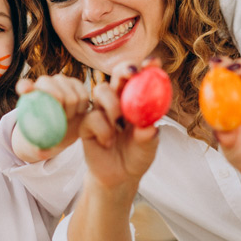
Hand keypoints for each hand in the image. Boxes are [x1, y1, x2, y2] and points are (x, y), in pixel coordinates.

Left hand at [13, 74, 89, 161]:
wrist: (63, 127)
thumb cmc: (47, 136)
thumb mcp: (40, 145)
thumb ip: (39, 148)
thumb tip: (41, 152)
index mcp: (30, 95)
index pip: (24, 86)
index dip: (25, 87)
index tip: (26, 91)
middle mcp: (44, 83)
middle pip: (55, 93)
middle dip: (60, 109)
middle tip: (62, 121)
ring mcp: (60, 81)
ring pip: (72, 97)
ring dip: (72, 111)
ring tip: (68, 117)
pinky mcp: (76, 83)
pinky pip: (84, 96)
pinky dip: (83, 107)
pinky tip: (77, 112)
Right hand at [67, 60, 159, 240]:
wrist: (118, 178)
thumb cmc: (136, 158)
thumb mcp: (148, 148)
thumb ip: (148, 137)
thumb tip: (149, 128)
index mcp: (136, 101)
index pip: (140, 79)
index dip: (146, 68)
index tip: (154, 62)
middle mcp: (117, 101)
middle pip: (117, 75)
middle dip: (124, 70)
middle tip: (132, 73)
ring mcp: (100, 110)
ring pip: (101, 91)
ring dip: (112, 104)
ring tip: (119, 124)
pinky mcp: (86, 124)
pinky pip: (92, 117)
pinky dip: (103, 129)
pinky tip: (108, 142)